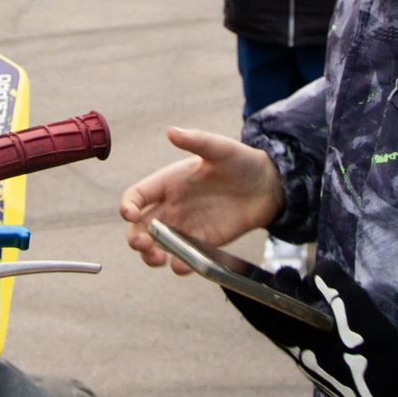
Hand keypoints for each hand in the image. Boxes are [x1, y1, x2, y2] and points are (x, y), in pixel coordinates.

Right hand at [118, 127, 284, 272]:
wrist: (269, 186)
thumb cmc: (242, 162)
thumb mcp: (220, 149)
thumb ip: (196, 141)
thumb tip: (171, 131)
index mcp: (168, 183)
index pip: (137, 196)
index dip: (128, 206)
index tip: (131, 214)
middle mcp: (172, 207)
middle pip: (140, 227)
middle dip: (135, 239)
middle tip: (143, 245)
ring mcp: (186, 227)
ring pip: (157, 246)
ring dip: (150, 256)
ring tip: (158, 258)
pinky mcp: (203, 243)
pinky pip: (185, 258)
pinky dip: (179, 265)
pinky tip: (182, 265)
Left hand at [225, 256, 397, 396]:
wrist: (395, 395)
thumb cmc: (371, 351)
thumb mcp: (354, 307)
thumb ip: (333, 282)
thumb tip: (317, 271)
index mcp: (299, 341)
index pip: (260, 316)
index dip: (242, 297)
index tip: (224, 279)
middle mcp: (300, 353)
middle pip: (273, 322)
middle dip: (267, 295)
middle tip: (270, 273)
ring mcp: (315, 362)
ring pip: (291, 329)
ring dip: (288, 305)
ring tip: (295, 281)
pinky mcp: (330, 366)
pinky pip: (308, 336)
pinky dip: (306, 317)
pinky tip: (319, 305)